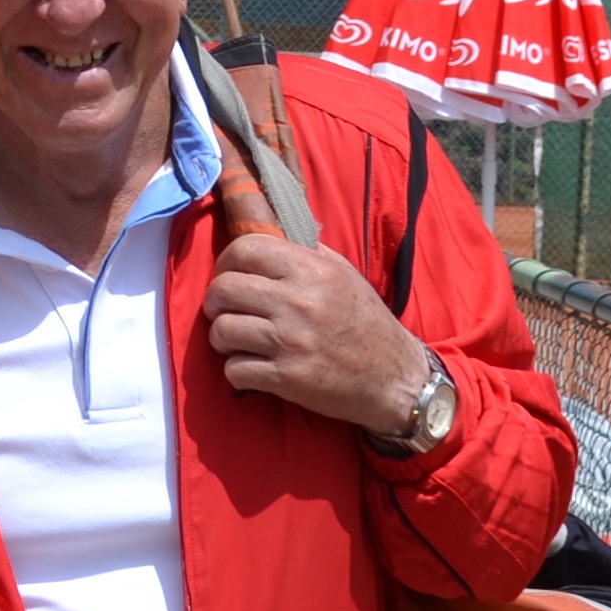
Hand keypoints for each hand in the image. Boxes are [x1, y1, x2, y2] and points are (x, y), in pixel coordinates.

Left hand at [204, 226, 440, 441]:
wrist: (394, 379)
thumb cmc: (366, 323)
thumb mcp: (344, 274)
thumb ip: (306, 252)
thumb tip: (267, 231)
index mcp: (313, 270)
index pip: (245, 249)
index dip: (226, 262)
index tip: (228, 275)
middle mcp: (299, 302)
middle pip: (224, 289)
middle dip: (216, 302)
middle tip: (225, 310)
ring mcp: (291, 342)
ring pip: (222, 330)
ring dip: (222, 338)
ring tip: (237, 340)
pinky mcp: (287, 378)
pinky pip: (234, 369)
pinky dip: (237, 370)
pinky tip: (252, 367)